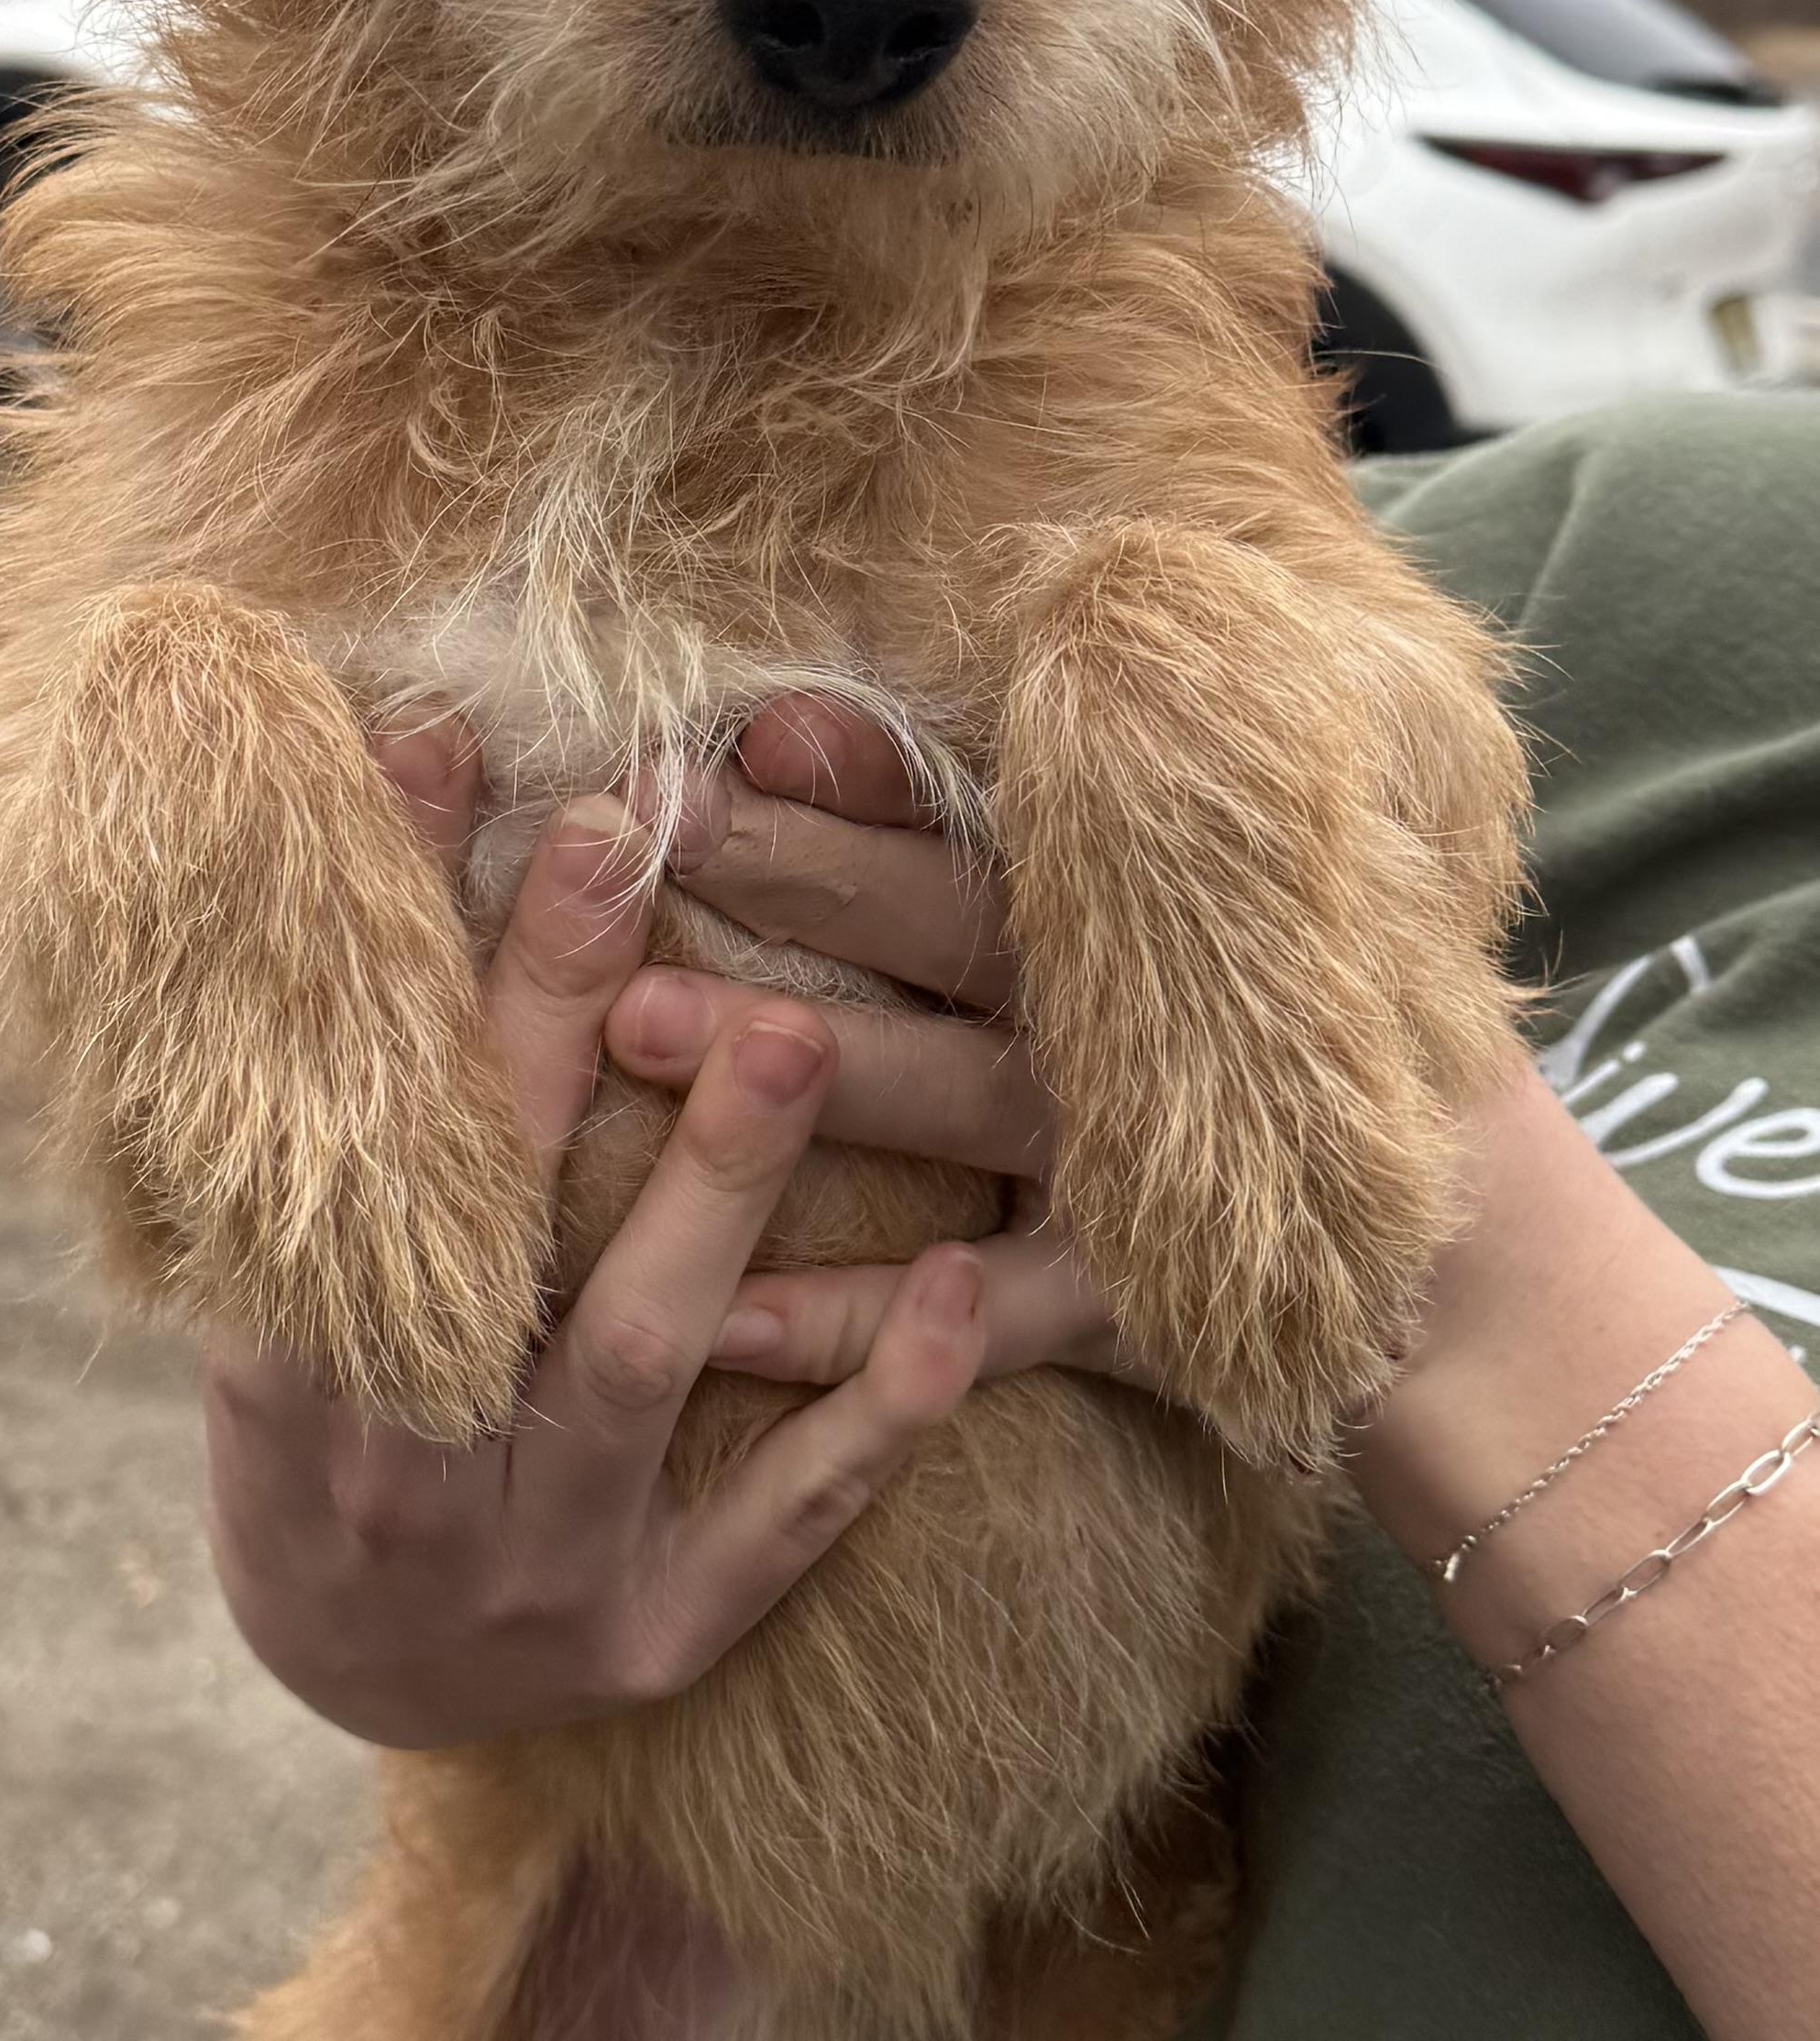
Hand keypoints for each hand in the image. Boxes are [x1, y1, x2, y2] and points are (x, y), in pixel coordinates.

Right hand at [202, 720, 989, 1746]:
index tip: (442, 756)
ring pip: (638, 1356)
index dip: (383, 952)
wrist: (361, 1702)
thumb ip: (326, 1159)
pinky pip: (784, 1518)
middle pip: (486, 1224)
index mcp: (291, 1378)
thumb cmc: (327, 1458)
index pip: (340, 1134)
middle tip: (621, 843)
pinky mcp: (662, 1639)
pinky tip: (947, 1283)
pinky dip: (868, 1407)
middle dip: (549, 1023)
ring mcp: (540, 1564)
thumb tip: (348, 877)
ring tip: (792, 1030)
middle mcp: (405, 1476)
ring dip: (719, 1188)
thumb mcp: (274, 1324)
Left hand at [604, 695, 1148, 1394]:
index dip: (857, 778)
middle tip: (651, 829)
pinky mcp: (1136, 1298)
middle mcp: (1124, 1012)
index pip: (970, 817)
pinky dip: (859, 1319)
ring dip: (807, 1067)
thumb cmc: (1217, 1044)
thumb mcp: (1110, 917)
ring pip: (956, 1094)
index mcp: (1111, 907)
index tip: (733, 738)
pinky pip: (989, 1313)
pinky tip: (728, 1319)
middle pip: (950, 925)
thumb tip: (783, 721)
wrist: (1399, 1254)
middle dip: (798, 875)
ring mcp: (1134, 1155)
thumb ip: (941, 824)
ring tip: (641, 1023)